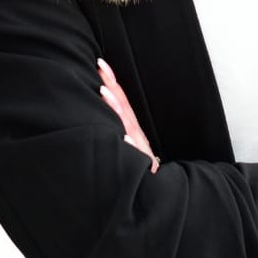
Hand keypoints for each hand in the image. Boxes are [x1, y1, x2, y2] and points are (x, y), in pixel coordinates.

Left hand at [98, 57, 159, 173]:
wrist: (156, 194)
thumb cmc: (139, 168)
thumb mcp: (131, 146)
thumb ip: (120, 129)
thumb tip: (104, 108)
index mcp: (133, 129)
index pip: (122, 100)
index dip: (112, 82)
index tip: (101, 63)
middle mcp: (135, 135)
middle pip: (123, 106)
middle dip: (112, 86)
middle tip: (100, 67)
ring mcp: (138, 149)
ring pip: (125, 125)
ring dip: (115, 109)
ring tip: (104, 93)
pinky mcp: (140, 166)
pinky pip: (133, 155)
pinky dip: (128, 145)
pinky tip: (122, 137)